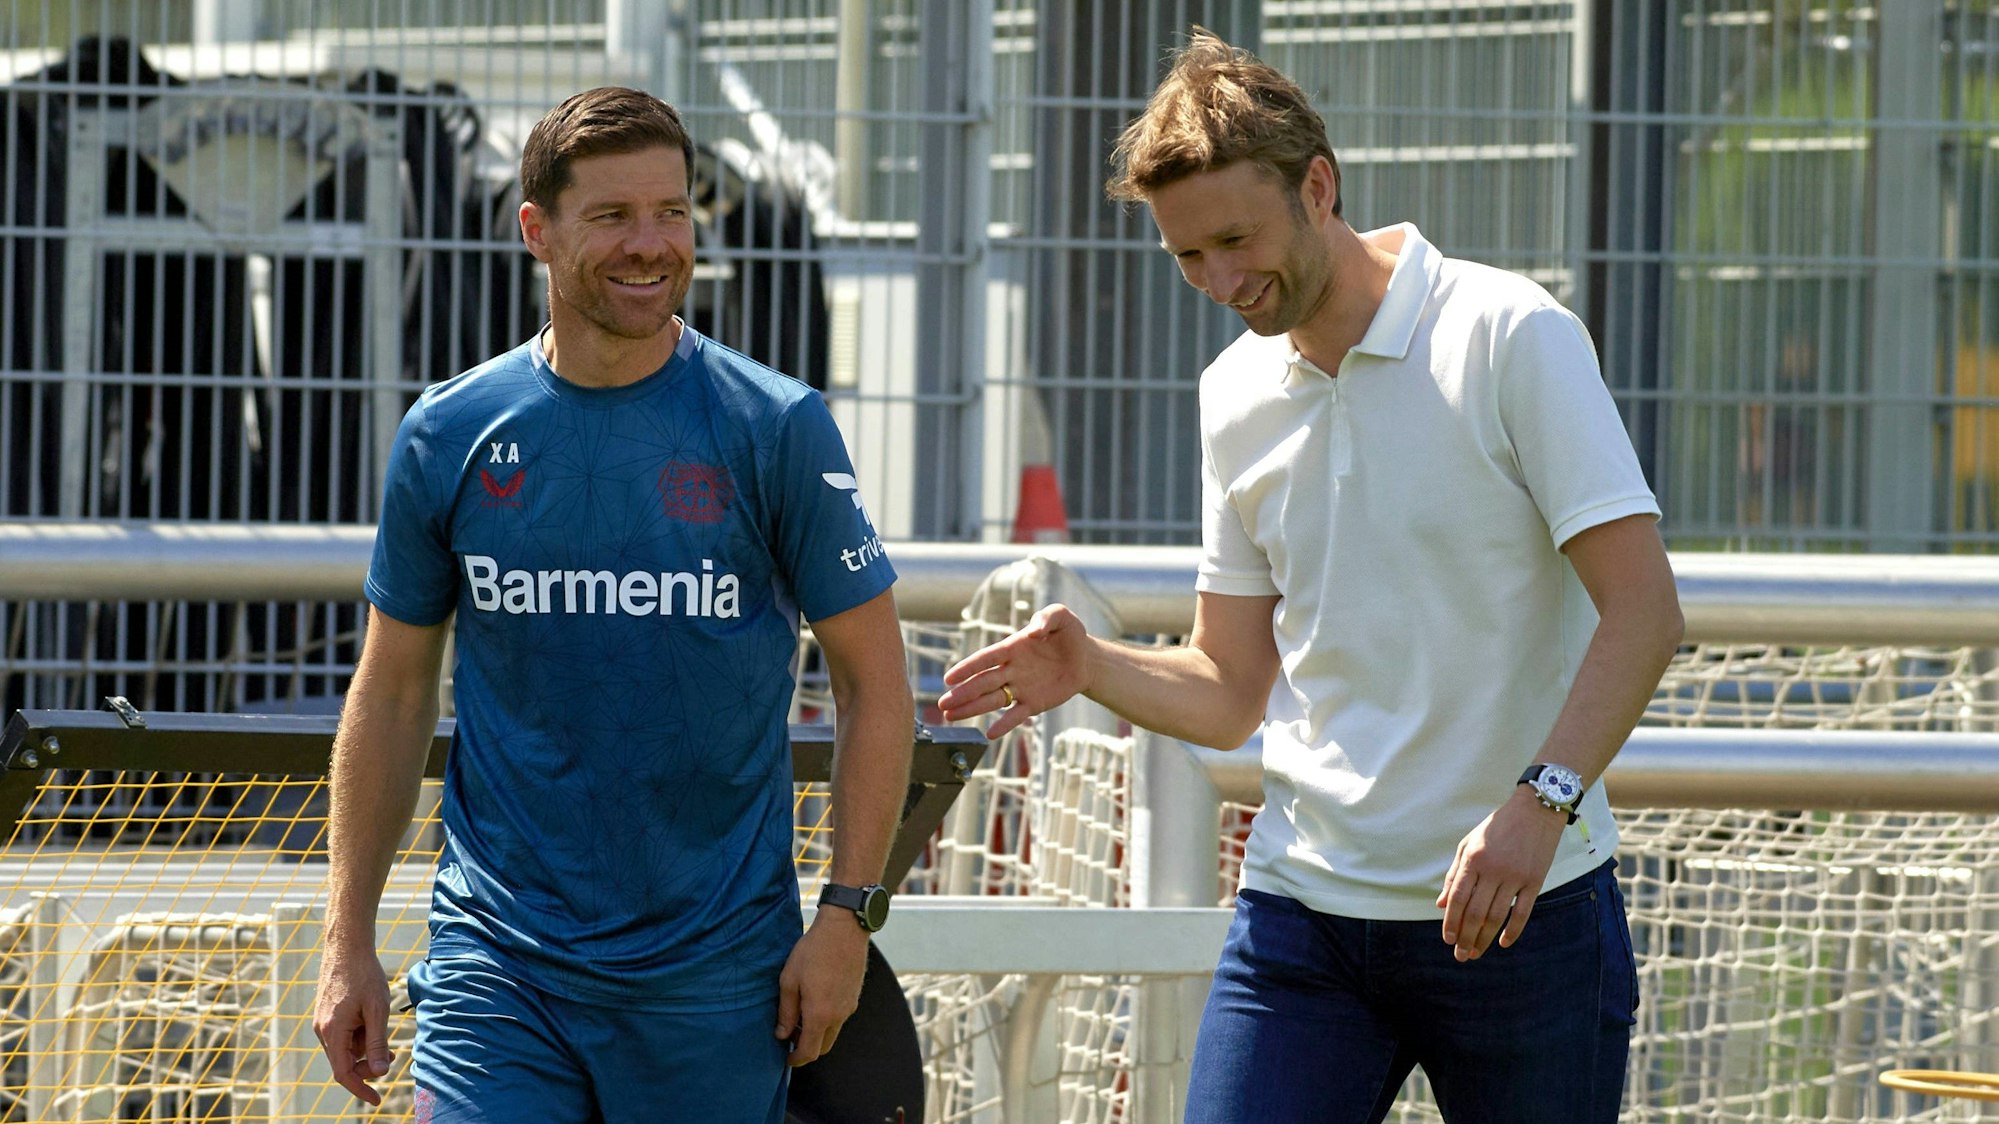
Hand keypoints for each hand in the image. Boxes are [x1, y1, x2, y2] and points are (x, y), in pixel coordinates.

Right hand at [313, 945, 394, 1104]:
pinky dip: (360, 1035)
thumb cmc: (364, 976)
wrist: (346, 947)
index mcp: (333, 1032)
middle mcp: (323, 1031)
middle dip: (369, 1063)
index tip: (377, 1100)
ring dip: (366, 1046)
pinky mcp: (327, 1015)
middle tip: (393, 1053)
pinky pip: (345, 1036)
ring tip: (383, 1026)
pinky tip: (372, 1017)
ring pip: (347, 1048)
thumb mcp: (377, 1010)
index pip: (343, 1073)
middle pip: (346, 1062)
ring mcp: (323, 1023)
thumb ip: (378, 1042)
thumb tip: (381, 1072)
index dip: (361, 1089)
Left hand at [775, 911, 869, 1065]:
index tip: (786, 1059)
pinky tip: (815, 1001)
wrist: (844, 930)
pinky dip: (827, 1020)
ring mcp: (849, 1006)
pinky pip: (840, 1018)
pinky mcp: (855, 996)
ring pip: (833, 1032)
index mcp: (819, 1015)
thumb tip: (782, 1034)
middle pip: (823, 1047)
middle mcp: (838, 1016)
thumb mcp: (789, 980)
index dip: (796, 1060)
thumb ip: (786, 1011)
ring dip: (817, 1033)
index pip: (809, 1051)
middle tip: (790, 1036)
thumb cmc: (812, 952)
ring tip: (800, 1015)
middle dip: (807, 1048)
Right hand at [937, 604, 1092, 738]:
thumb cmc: (1070, 635)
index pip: (985, 659)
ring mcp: (1020, 688)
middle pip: (982, 683)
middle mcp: (1011, 669)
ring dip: (972, 708)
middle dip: (962, 693)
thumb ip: (1046, 617)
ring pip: (992, 700)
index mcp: (1012, 648)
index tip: (948, 679)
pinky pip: (1015, 715)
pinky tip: (989, 734)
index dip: (967, 668)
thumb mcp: (1061, 617)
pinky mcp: (1033, 703)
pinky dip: (1004, 725)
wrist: (1087, 659)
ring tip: (951, 717)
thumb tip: (1033, 632)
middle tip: (943, 704)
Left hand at [1436, 788, 1567, 961]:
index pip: (1457, 898)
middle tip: (1461, 955)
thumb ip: (1454, 874)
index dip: (1450, 921)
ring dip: (1484, 938)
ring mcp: (1515, 876)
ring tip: (1476, 953)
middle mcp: (1493, 869)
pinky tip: (1503, 943)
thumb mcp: (1469, 844)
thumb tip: (1440, 904)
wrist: (1535, 811)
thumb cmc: (1497, 828)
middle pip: (1476, 912)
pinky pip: (1523, 912)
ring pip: (1497, 916)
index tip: (1447, 940)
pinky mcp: (1535, 880)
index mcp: (1473, 859)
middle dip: (1466, 937)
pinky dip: (1513, 931)